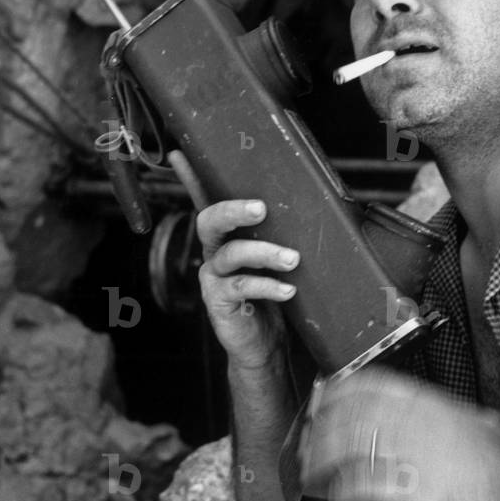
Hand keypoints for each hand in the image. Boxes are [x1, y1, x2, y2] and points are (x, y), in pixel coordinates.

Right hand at [169, 150, 300, 371]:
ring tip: (293, 259)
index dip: (190, 178)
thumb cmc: (274, 297)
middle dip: (234, 210)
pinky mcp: (219, 301)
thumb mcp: (279, 261)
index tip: (179, 155)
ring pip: (231, 254)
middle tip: (262, 208)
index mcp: (226, 236)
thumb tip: (320, 209)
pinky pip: (241, 286)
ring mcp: (213, 277)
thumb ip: (284, 236)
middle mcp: (214, 252)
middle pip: (210, 220)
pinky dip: (267, 285)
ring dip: (265, 253)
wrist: (265, 345)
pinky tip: (287, 289)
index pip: (205, 201)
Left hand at [299, 366, 499, 500]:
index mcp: (429, 402)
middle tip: (304, 441)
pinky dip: (340, 490)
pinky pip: (362, 484)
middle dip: (322, 428)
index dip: (339, 390)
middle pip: (351, 414)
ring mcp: (410, 452)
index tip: (321, 397)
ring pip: (349, 446)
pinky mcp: (410, 487)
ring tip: (308, 473)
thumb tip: (443, 417)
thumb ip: (451, 419)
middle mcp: (413, 421)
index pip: (372, 385)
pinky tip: (329, 498)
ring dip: (323, 459)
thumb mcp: (479, 425)